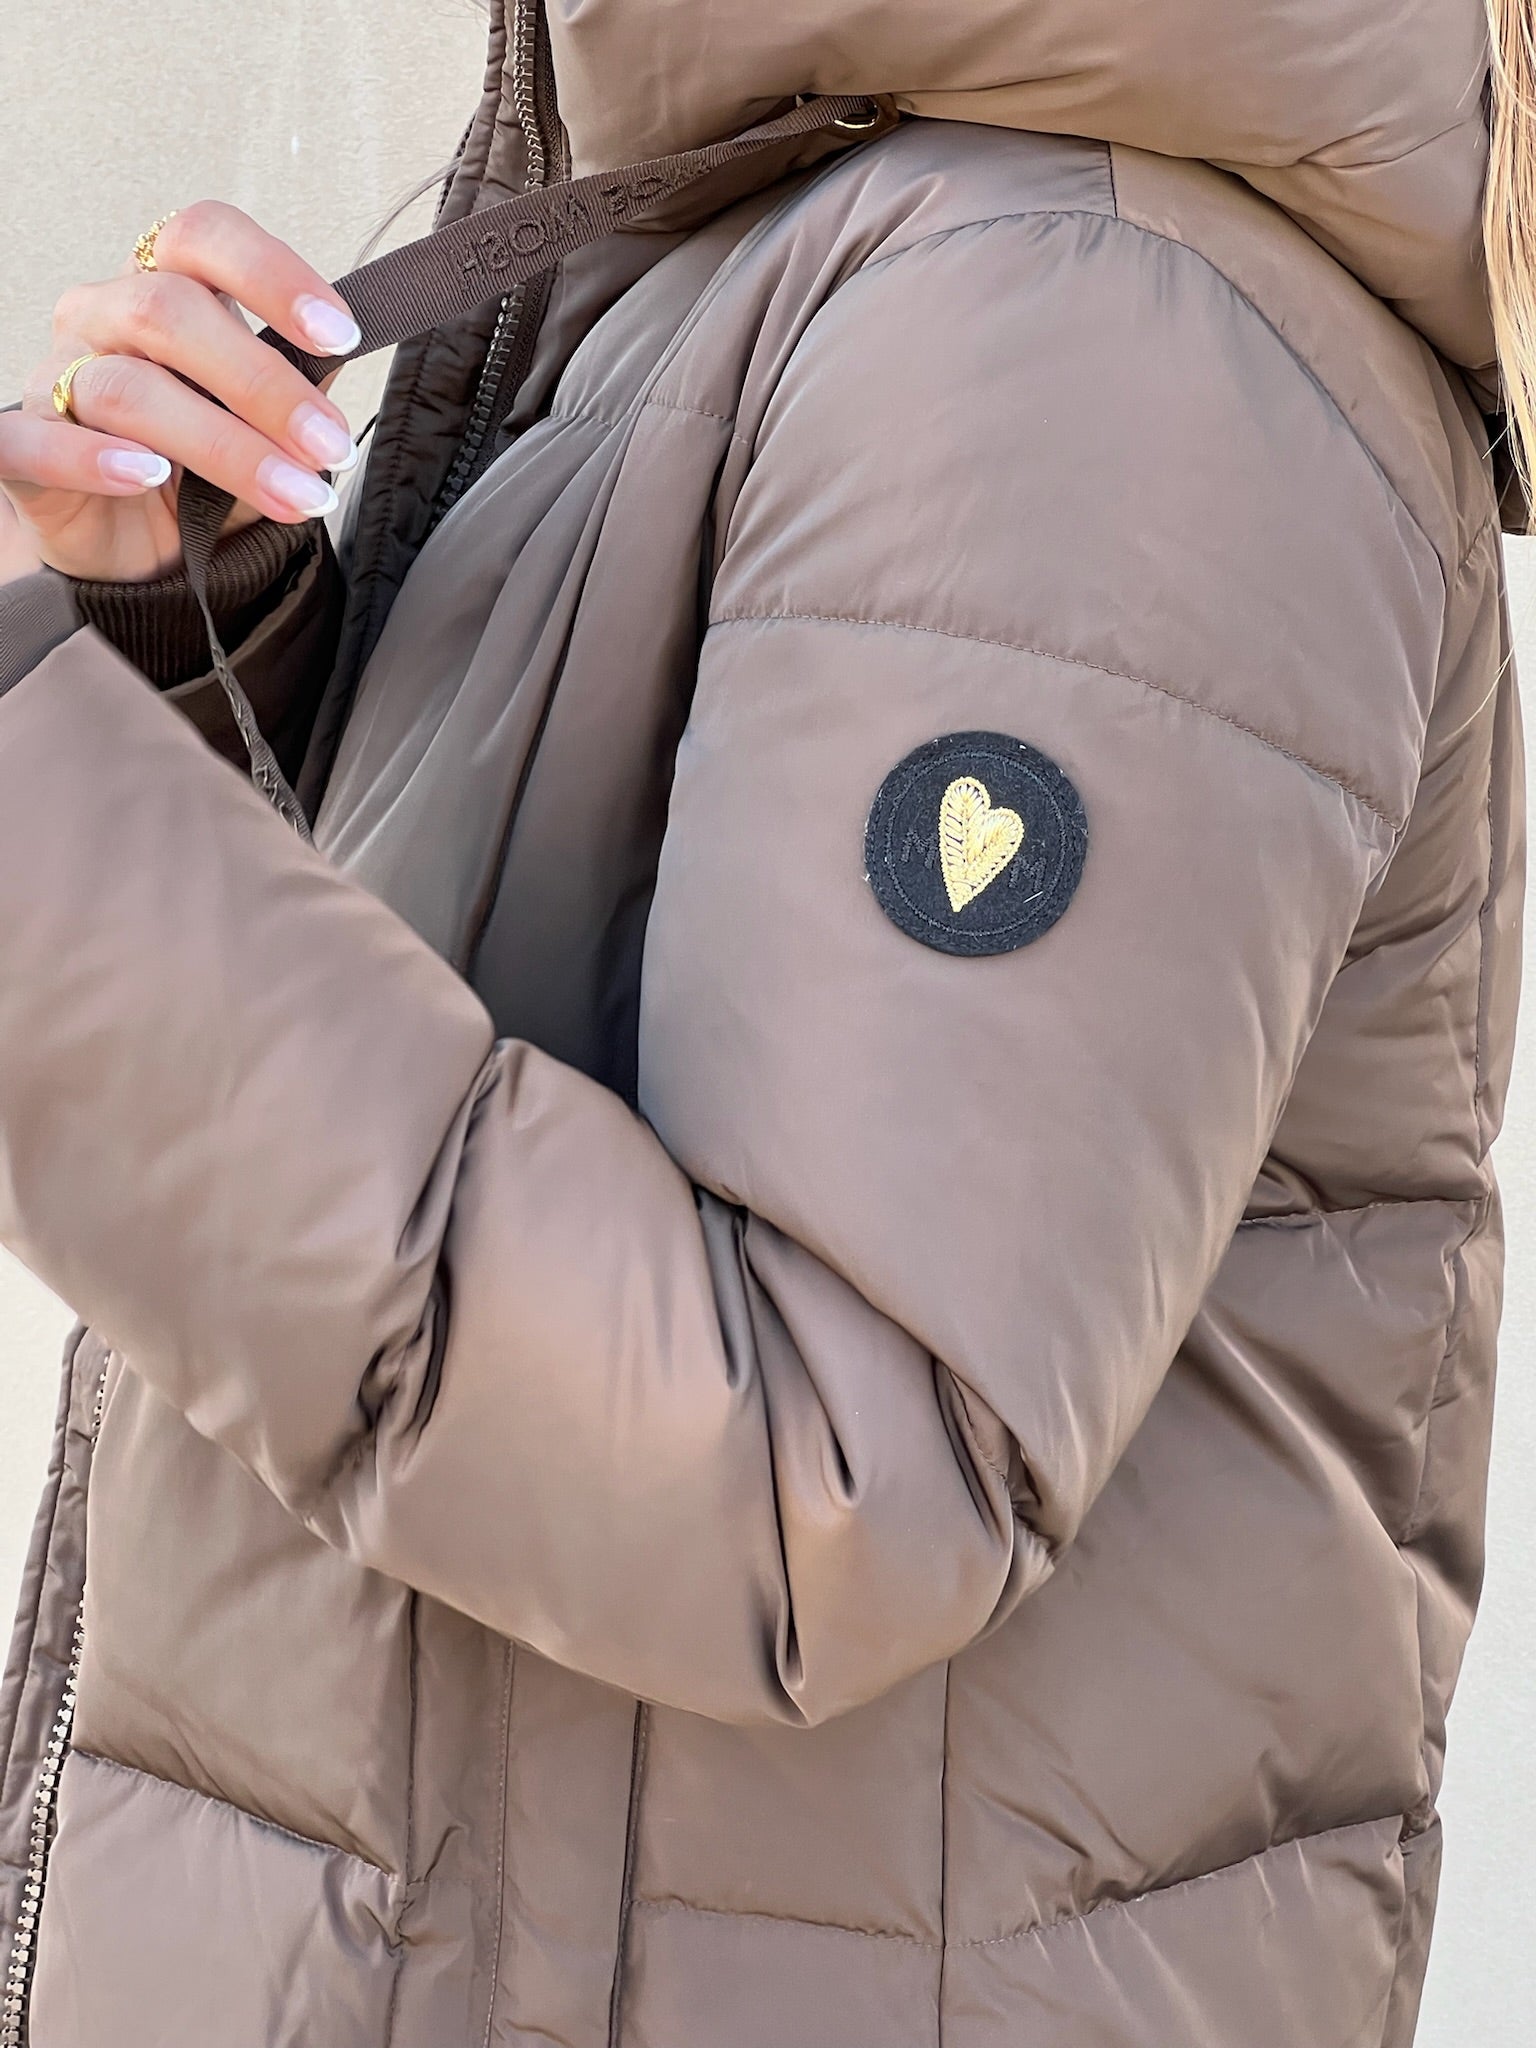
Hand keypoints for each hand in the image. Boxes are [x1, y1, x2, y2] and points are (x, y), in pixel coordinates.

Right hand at [0, 203, 361, 583]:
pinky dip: (90, 459)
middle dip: (263, 383)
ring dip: (223, 445)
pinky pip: (36, 442)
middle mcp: (103, 316)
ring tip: (293, 493)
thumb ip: (298, 387)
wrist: (140, 548)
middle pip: (169, 312)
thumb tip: (343, 357)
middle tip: (328, 446)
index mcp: (165, 286)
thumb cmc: (200, 469)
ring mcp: (56, 378)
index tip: (340, 333)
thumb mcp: (264, 425)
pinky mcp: (23, 447)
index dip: (271, 274)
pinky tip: (145, 474)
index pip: (204, 236)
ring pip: (125, 389)